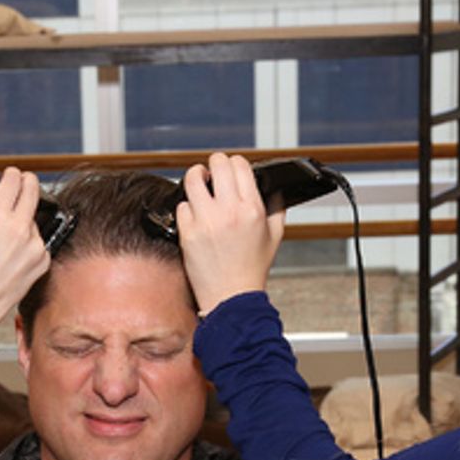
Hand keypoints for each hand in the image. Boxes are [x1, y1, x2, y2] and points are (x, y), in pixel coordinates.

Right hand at [0, 167, 51, 335]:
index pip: (14, 180)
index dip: (12, 173)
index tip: (12, 173)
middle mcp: (21, 229)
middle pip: (34, 190)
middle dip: (28, 182)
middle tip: (24, 181)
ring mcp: (35, 246)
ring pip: (35, 220)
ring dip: (25, 221)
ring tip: (7, 238)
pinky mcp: (43, 260)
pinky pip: (39, 242)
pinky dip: (30, 243)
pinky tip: (15, 254)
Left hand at [176, 152, 285, 315]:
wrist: (231, 297)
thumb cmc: (251, 270)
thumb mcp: (274, 236)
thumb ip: (277, 208)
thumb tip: (274, 190)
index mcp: (252, 208)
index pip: (240, 165)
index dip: (234, 163)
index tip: (231, 169)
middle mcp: (229, 211)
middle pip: (217, 163)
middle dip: (215, 164)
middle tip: (213, 171)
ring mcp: (206, 221)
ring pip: (193, 179)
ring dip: (196, 176)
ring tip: (199, 181)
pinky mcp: (188, 233)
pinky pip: (182, 205)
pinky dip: (187, 207)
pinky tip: (194, 214)